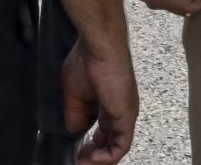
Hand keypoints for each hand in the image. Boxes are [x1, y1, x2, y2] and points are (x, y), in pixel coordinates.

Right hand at [61, 38, 136, 163]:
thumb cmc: (86, 60)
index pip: (105, 131)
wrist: (99, 46)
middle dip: (96, 156)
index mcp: (109, 102)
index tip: (78, 152)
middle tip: (81, 162)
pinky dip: (108, 157)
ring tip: (84, 164)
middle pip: (111, 141)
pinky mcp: (127, 116)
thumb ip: (75, 113)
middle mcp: (120, 110)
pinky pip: (121, 145)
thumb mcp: (73, 92)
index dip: (92, 144)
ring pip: (118, 147)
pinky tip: (93, 159)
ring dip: (101, 160)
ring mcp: (125, 114)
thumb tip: (75, 130)